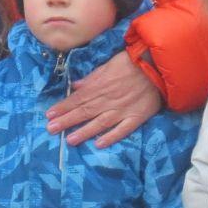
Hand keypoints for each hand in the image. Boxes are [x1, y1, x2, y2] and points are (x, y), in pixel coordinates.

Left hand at [45, 49, 164, 149]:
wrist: (158, 65)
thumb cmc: (132, 62)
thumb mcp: (108, 65)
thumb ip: (92, 78)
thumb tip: (75, 86)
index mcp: (100, 86)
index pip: (77, 99)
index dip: (63, 107)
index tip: (49, 115)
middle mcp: (108, 100)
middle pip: (84, 112)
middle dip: (66, 121)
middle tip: (51, 130)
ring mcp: (122, 110)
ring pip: (100, 123)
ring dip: (84, 132)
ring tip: (69, 140)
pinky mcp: (136, 117)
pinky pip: (122, 129)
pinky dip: (111, 137)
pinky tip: (99, 144)